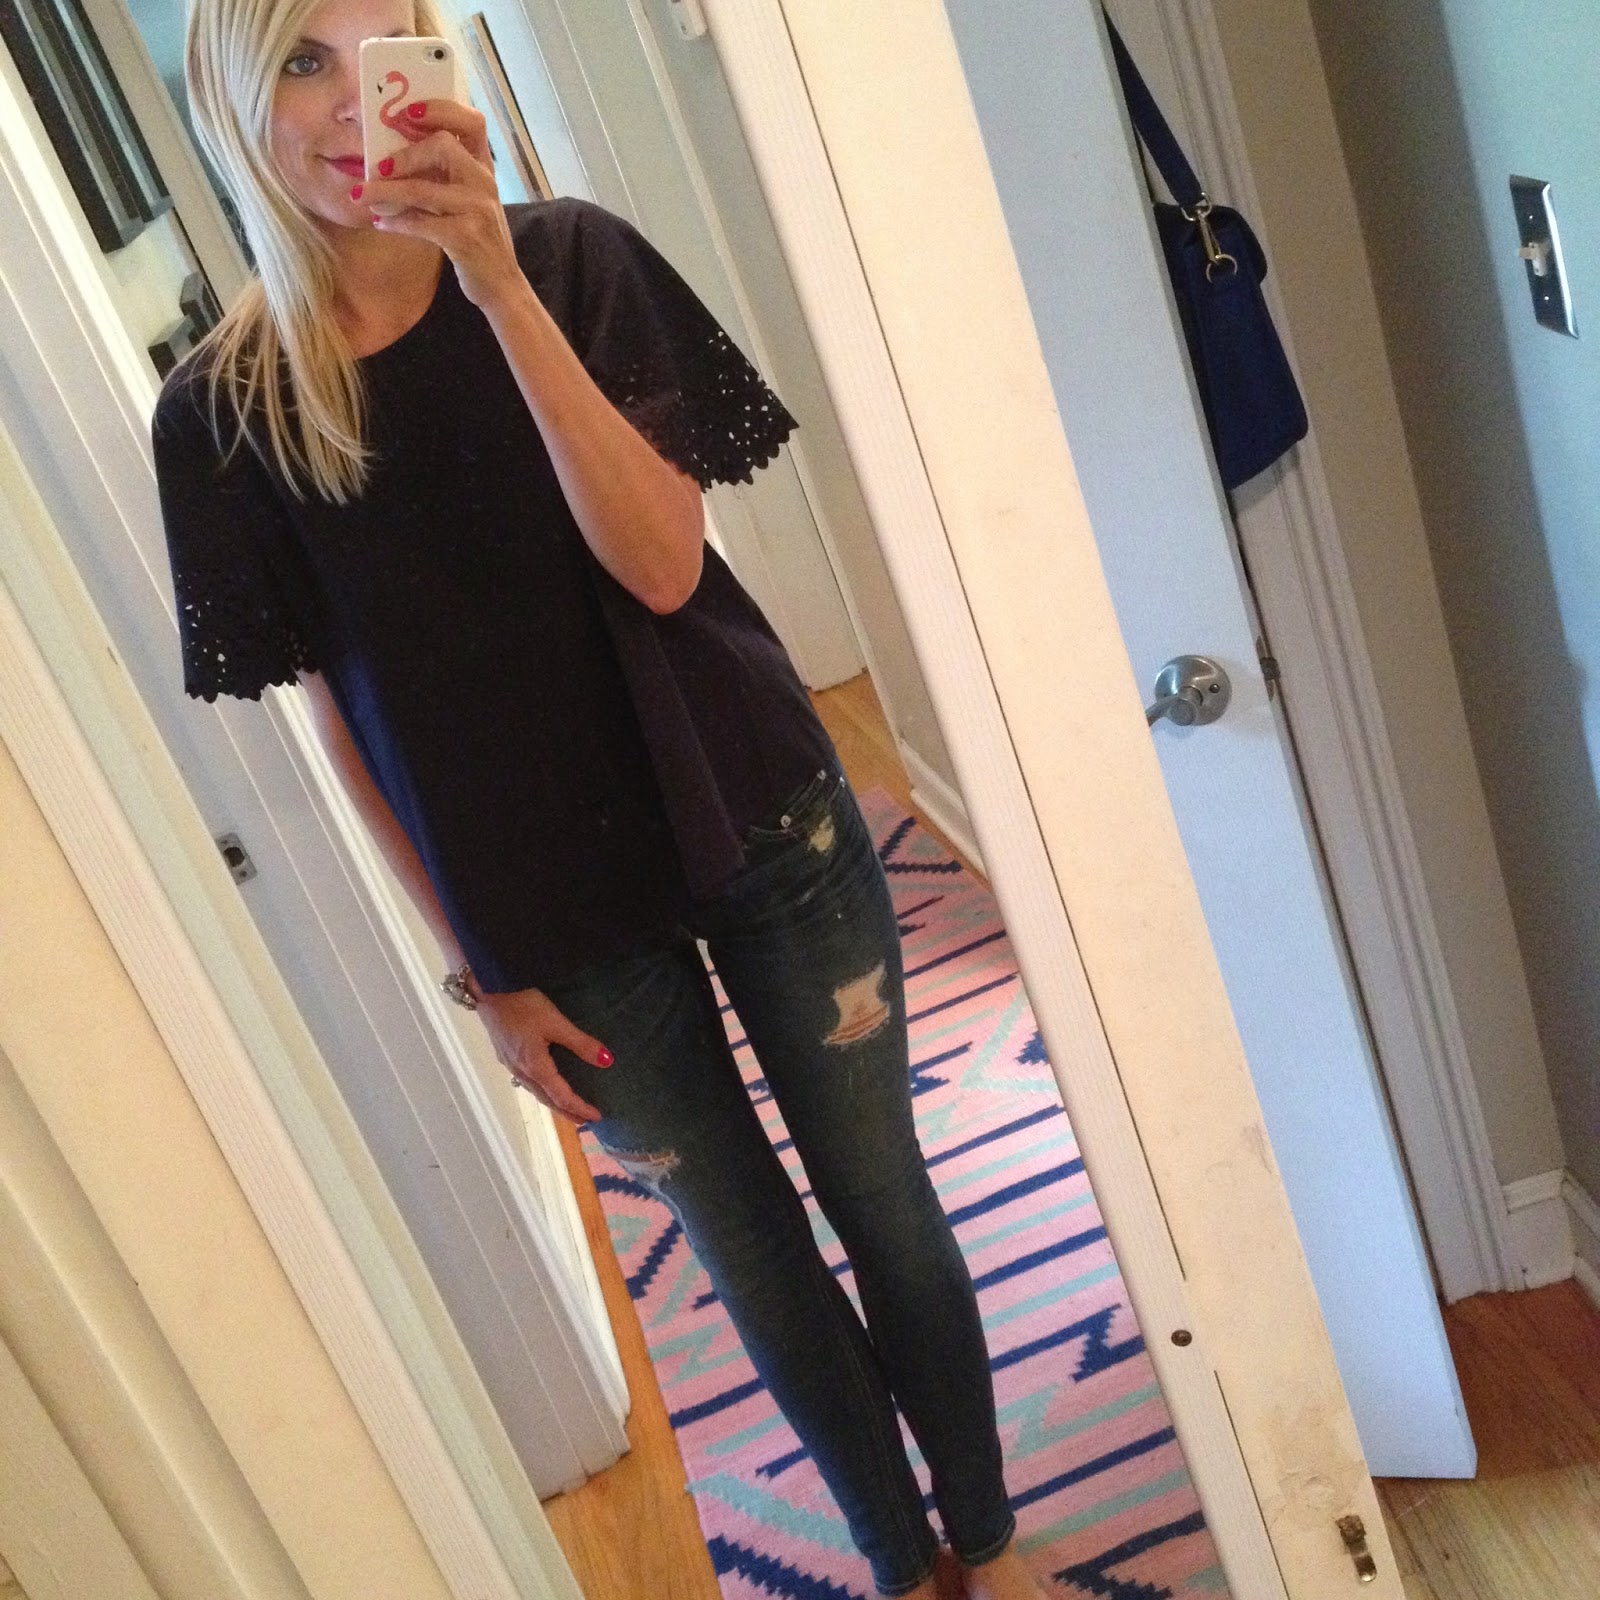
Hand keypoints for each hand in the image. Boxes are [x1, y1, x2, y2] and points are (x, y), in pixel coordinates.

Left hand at [361, 99, 526, 312]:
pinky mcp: (467, 237)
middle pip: (443, 146)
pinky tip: (381, 224)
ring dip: (386, 191)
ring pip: (423, 189)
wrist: (501, 284)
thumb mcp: (467, 200)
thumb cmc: (477, 239)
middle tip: (378, 166)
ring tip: (361, 195)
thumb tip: (392, 154)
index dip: (439, 110)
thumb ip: (443, 176)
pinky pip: (422, 223)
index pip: (471, 122)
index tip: (406, 113)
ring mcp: (478, 210)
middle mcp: (485, 183)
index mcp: (484, 167)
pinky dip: (397, 222)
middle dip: (404, 154)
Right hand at [475, 984, 612, 1125]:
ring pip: (535, 1092)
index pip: (561, 1096)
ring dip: (553, 1103)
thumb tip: (607, 1061)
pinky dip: (542, 1091)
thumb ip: (580, 1042)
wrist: (487, 995)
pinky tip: (544, 1085)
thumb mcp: (555, 1022)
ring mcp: (511, 1065)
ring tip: (568, 1108)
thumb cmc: (523, 1006)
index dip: (579, 1107)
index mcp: (535, 1066)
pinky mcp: (506, 1056)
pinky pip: (527, 1082)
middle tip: (585, 1121)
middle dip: (567, 1112)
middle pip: (547, 1099)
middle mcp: (521, 1071)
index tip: (596, 1117)